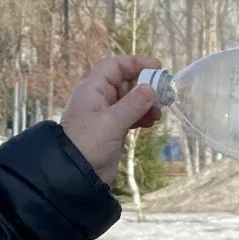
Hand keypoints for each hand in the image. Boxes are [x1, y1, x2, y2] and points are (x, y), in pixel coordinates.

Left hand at [60, 53, 162, 183]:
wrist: (74, 175)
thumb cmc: (87, 144)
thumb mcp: (110, 122)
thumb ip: (132, 105)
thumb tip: (150, 88)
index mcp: (93, 90)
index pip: (115, 66)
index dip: (135, 63)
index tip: (157, 67)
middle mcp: (99, 99)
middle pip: (126, 82)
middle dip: (145, 85)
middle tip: (164, 94)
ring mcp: (106, 115)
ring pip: (131, 100)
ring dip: (146, 102)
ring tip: (158, 112)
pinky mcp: (113, 130)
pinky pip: (131, 115)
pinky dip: (142, 116)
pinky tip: (151, 122)